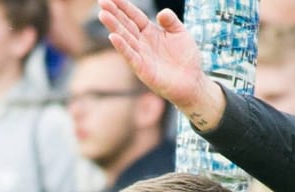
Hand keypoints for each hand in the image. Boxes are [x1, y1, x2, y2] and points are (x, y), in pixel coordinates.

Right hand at [97, 0, 220, 126]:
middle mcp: (142, 42)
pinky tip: (113, 37)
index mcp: (150, 31)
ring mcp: (141, 55)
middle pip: (125, 25)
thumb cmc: (186, 58)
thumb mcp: (181, 33)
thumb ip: (171, 22)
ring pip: (124, 38)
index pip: (134, 16)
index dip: (124, 6)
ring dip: (113, 27)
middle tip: (101, 2)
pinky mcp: (142, 69)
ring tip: (103, 15)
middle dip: (114, 14)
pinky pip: (130, 56)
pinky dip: (122, 47)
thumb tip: (162, 12)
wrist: (192, 81)